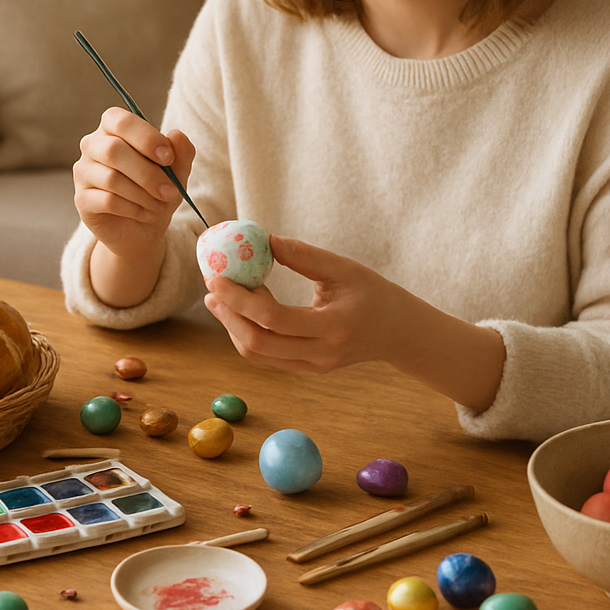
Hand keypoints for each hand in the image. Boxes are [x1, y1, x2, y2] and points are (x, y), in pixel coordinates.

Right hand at [73, 106, 195, 262]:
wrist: (142, 228)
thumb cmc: (156, 190)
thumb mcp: (177, 172)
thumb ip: (181, 152)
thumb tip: (176, 135)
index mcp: (114, 128)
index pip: (121, 121)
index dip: (146, 137)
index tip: (168, 158)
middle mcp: (93, 145)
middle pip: (113, 150)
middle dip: (147, 173)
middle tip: (170, 190)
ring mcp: (83, 172)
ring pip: (112, 179)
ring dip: (143, 195)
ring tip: (159, 205)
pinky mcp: (82, 199)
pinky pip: (108, 200)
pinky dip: (133, 209)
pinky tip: (145, 213)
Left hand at [202, 235, 413, 373]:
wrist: (397, 332)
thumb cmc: (372, 293)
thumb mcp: (344, 268)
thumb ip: (304, 255)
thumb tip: (264, 240)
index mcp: (334, 327)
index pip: (275, 320)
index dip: (240, 300)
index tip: (218, 278)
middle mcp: (321, 355)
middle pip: (259, 344)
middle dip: (228, 315)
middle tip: (212, 288)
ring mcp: (313, 368)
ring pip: (258, 355)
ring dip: (233, 325)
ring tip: (224, 297)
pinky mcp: (306, 370)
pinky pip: (267, 357)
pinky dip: (248, 333)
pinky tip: (244, 309)